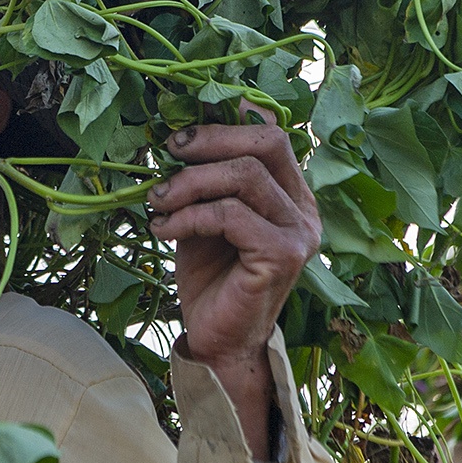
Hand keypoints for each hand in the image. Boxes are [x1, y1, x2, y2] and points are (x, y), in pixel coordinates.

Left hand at [147, 111, 320, 455]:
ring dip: (190, 182)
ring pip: (246, 176)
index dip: (230, 122)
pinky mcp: (282, 256)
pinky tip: (165, 230)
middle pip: (267, 144)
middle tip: (169, 151)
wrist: (218, 340)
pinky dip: (190, 215)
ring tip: (157, 200)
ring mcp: (297, 233)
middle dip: (211, 140)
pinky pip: (231, 215)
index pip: (272, 136)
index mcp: (291, 194)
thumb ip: (205, 179)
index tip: (184, 129)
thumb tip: (180, 133)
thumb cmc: (211, 278)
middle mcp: (303, 209)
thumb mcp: (205, 216)